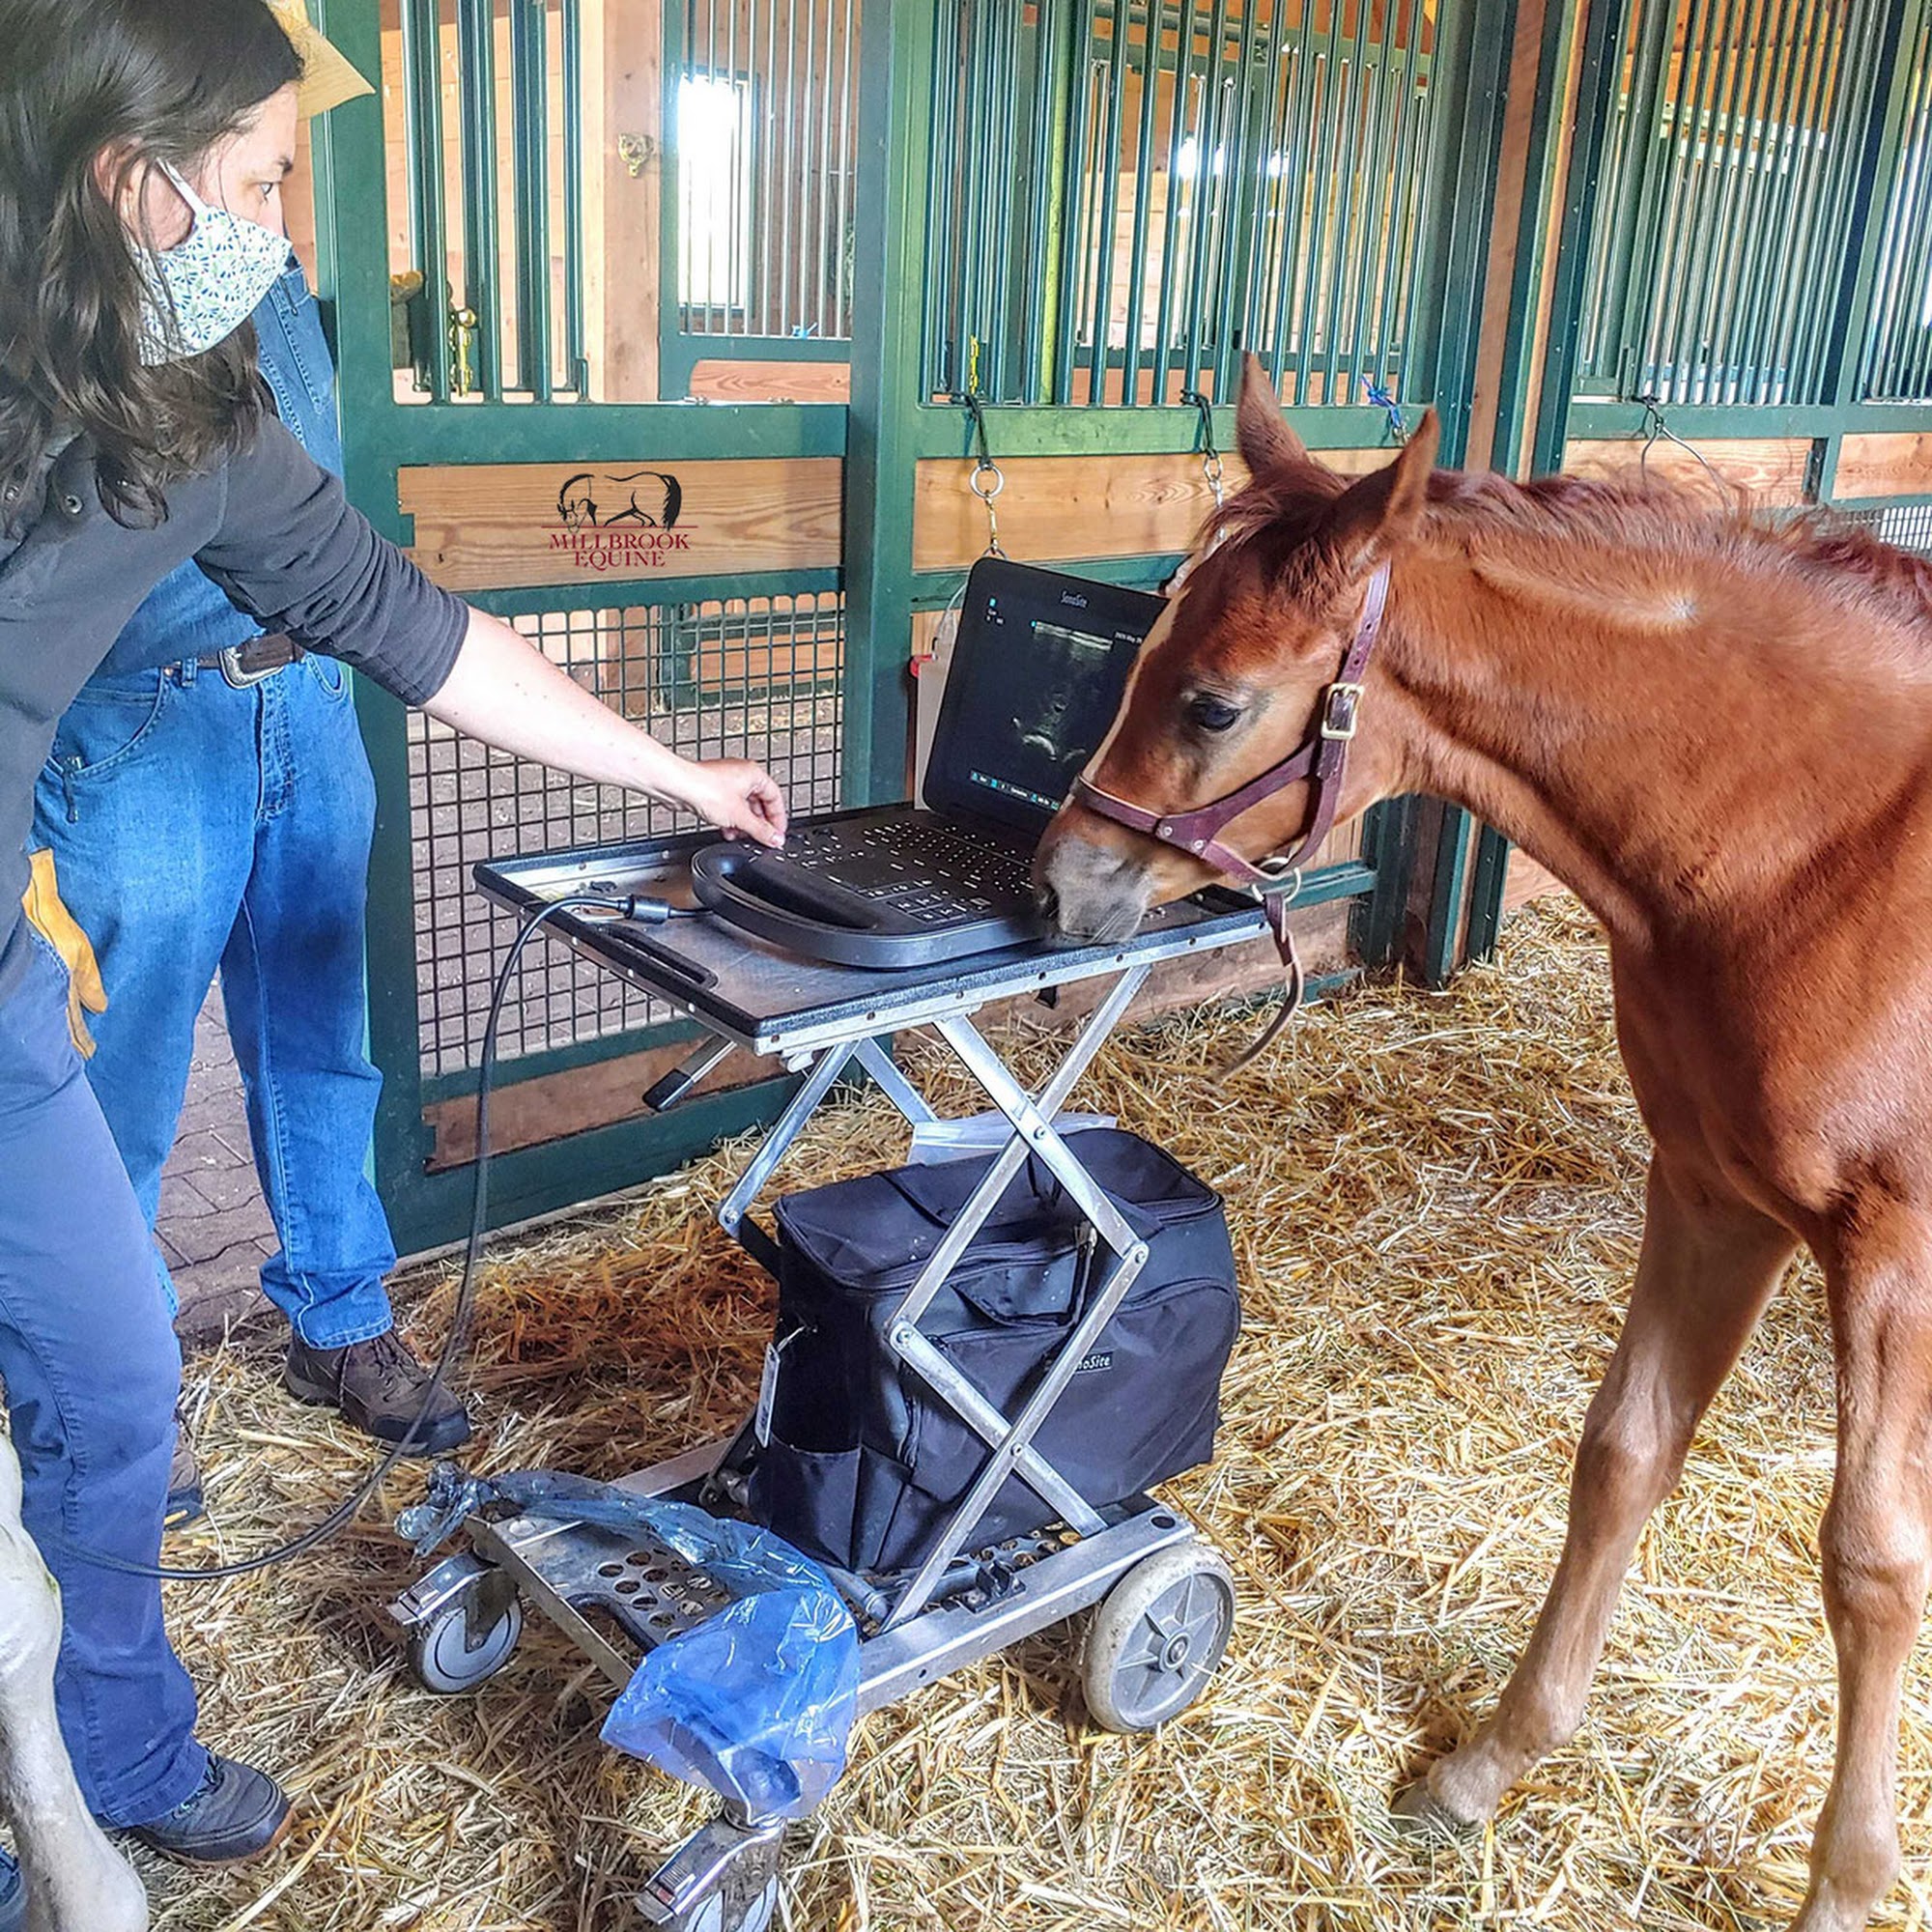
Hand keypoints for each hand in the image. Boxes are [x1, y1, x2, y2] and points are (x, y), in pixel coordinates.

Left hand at [673, 759, 787, 846]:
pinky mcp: (712, 790)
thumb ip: (761, 830)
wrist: (678, 786)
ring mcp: (725, 782)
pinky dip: (730, 820)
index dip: (778, 818)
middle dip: (759, 823)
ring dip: (743, 824)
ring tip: (742, 835)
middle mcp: (741, 775)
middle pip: (759, 803)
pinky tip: (727, 830)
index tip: (777, 834)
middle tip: (761, 838)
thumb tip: (775, 839)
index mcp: (754, 774)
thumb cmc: (705, 789)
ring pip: (742, 807)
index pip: (775, 797)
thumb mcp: (740, 816)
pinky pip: (728, 808)